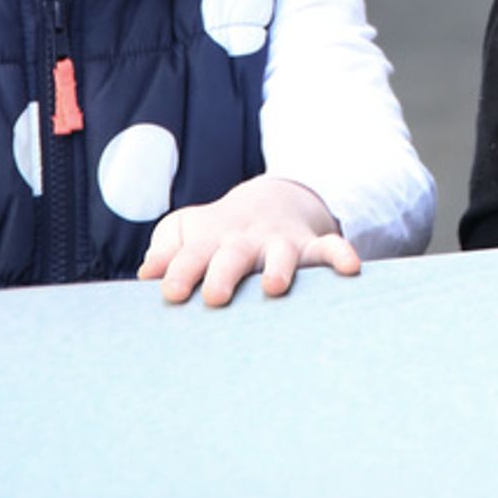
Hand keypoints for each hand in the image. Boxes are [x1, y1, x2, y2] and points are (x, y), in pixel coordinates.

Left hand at [138, 175, 360, 305]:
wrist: (270, 200)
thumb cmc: (217, 231)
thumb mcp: (185, 230)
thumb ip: (166, 249)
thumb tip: (146, 272)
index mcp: (211, 241)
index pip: (191, 255)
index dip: (180, 272)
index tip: (170, 294)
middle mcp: (245, 241)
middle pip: (233, 255)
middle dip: (225, 274)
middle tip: (216, 298)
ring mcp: (280, 243)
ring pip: (281, 253)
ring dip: (279, 267)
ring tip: (274, 287)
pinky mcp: (310, 246)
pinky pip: (329, 248)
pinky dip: (340, 255)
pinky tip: (351, 268)